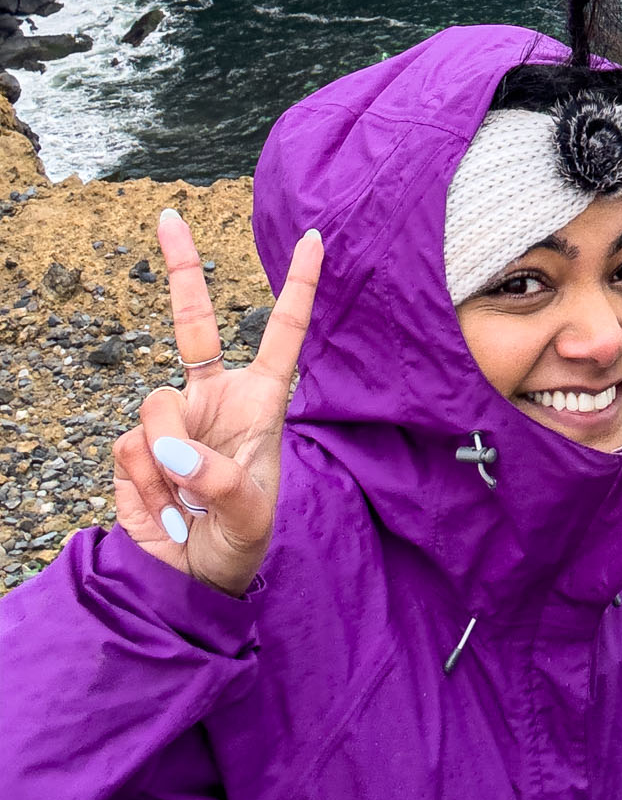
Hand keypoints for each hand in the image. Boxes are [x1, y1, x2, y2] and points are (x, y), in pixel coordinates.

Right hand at [111, 209, 322, 597]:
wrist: (191, 583)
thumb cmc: (239, 541)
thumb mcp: (249, 516)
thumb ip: (218, 479)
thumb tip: (172, 446)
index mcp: (260, 400)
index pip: (282, 334)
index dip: (298, 287)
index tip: (314, 239)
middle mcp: (213, 398)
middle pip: (192, 321)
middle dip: (181, 266)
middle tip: (169, 216)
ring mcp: (172, 420)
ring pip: (154, 409)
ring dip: (167, 464)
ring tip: (187, 505)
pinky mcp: (135, 448)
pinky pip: (130, 450)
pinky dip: (145, 488)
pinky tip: (164, 512)